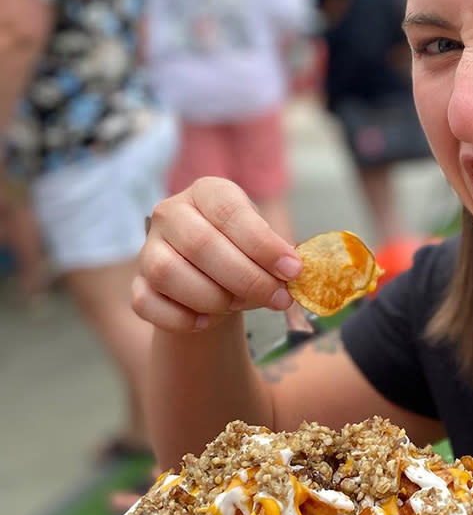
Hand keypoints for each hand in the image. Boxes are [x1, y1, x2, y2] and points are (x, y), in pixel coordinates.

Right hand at [132, 177, 302, 332]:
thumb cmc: (244, 252)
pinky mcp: (137, 283)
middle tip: (278, 299)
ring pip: (168, 273)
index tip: (292, 271)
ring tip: (238, 305)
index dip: (263, 245)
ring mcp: (149, 248)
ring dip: (212, 298)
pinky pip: (147, 304)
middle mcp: (171, 213)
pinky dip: (181, 319)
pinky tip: (207, 322)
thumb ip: (276, 254)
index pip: (231, 213)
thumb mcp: (264, 244)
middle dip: (247, 278)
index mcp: (208, 193)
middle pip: (201, 244)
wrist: (213, 277)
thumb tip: (291, 273)